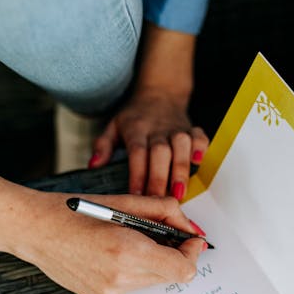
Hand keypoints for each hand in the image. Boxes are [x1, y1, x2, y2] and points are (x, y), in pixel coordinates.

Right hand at [8, 191, 206, 293]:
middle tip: (158, 233)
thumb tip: (191, 228)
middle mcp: (120, 279)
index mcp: (128, 251)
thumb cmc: (75, 210)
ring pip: (151, 280)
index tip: (190, 239)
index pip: (183, 270)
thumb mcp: (125, 202)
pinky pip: (130, 286)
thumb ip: (165, 211)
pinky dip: (129, 270)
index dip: (192, 254)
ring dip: (149, 261)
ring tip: (125, 240)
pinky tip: (107, 254)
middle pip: (169, 275)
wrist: (33, 230)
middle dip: (172, 254)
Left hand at [89, 88, 208, 197]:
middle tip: (158, 201)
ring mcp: (176, 129)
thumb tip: (93, 165)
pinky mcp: (192, 129)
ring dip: (181, 169)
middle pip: (160, 153)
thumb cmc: (136, 115)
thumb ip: (103, 146)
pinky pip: (200, 137)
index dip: (137, 174)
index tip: (136, 195)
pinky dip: (201, 148)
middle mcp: (158, 129)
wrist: (161, 92)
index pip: (137, 153)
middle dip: (160, 178)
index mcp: (137, 129)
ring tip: (179, 192)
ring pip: (181, 147)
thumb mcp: (114, 126)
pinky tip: (198, 162)